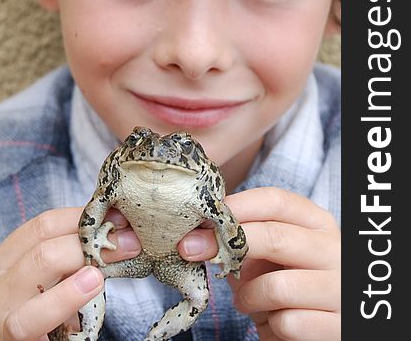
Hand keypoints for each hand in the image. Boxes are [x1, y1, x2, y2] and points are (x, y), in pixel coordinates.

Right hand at [0, 207, 140, 340]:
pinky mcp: (11, 337)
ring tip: (109, 260)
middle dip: (89, 238)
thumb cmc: (56, 312)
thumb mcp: (66, 276)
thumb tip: (120, 227)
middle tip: (126, 241)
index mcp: (10, 256)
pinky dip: (65, 296)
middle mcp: (0, 278)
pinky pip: (33, 314)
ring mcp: (1, 308)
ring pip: (39, 265)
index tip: (118, 217)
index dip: (83, 217)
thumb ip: (83, 252)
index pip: (45, 224)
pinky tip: (91, 284)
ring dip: (81, 257)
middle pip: (45, 241)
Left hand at [178, 187, 339, 340]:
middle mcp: (334, 249)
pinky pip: (287, 323)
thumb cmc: (287, 282)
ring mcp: (339, 289)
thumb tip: (197, 232)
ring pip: (276, 287)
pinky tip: (273, 322)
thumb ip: (242, 238)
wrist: (320, 327)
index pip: (276, 200)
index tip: (202, 217)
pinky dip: (269, 326)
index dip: (236, 205)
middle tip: (190, 250)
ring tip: (246, 300)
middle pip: (275, 237)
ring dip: (248, 297)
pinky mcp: (337, 326)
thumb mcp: (268, 254)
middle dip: (224, 244)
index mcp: (317, 222)